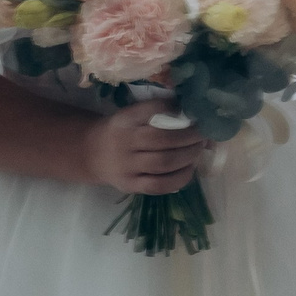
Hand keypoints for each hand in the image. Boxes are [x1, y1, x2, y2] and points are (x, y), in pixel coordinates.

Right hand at [79, 102, 209, 195]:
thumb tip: (195, 111)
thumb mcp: (134, 114)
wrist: (92, 153)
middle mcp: (124, 142)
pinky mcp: (130, 186)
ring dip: (189, 155)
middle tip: (203, 134)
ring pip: (164, 163)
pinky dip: (180, 178)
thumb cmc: (123, 130)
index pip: (153, 109)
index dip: (177, 110)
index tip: (194, 112)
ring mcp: (126, 167)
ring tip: (199, 149)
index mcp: (126, 120)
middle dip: (190, 136)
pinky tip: (190, 168)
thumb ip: (159, 110)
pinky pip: (159, 185)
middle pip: (163, 139)